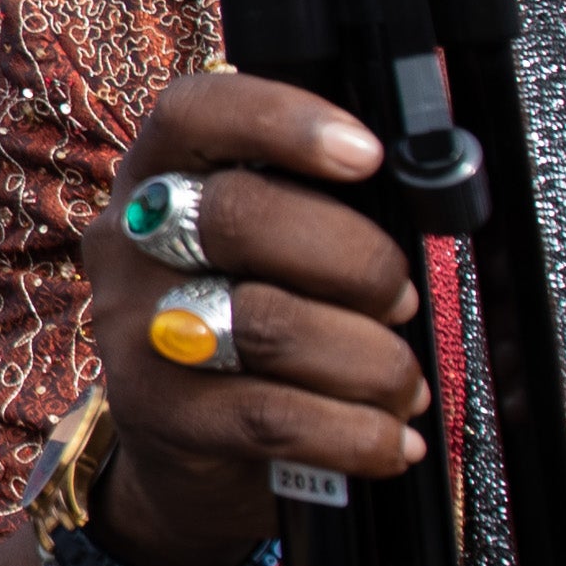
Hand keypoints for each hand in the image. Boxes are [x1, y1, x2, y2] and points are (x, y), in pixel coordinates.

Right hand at [83, 75, 429, 565]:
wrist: (192, 451)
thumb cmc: (258, 324)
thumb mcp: (276, 249)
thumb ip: (325, 206)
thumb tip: (435, 183)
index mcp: (159, 177)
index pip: (193, 115)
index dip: (280, 121)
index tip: (367, 156)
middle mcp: (131, 243)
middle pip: (239, 217)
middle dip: (356, 260)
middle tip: (400, 298)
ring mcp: (132, 328)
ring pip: (266, 323)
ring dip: (370, 360)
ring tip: (401, 382)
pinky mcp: (154, 411)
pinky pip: (272, 416)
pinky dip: (354, 432)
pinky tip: (389, 440)